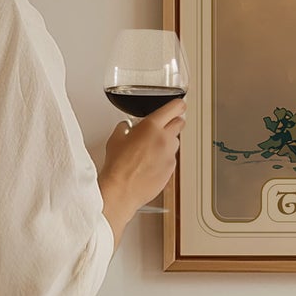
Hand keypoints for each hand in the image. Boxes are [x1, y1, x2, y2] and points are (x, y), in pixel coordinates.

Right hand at [99, 97, 185, 244]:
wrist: (121, 190)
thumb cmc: (117, 166)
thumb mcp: (115, 139)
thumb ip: (125, 128)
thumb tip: (127, 127)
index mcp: (151, 127)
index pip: (175, 108)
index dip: (178, 105)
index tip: (179, 105)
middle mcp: (165, 139)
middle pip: (180, 123)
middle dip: (173, 122)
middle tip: (164, 125)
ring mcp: (170, 155)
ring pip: (176, 142)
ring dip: (168, 142)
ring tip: (151, 149)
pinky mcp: (171, 170)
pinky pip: (171, 159)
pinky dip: (164, 158)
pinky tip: (150, 164)